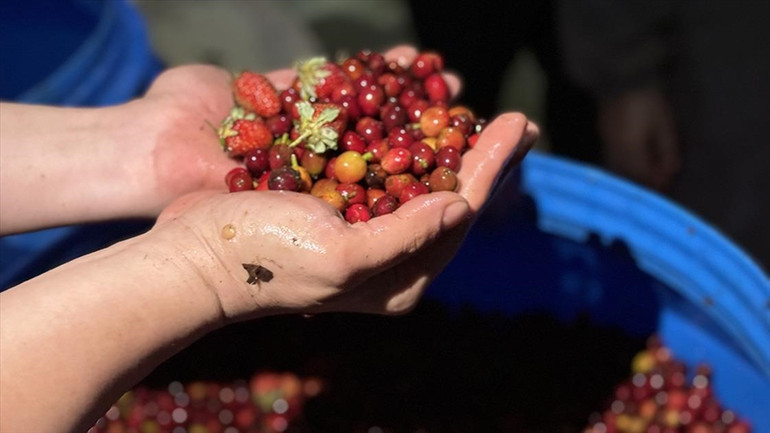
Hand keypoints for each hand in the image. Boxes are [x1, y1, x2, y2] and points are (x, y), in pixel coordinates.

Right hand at [152, 110, 536, 321]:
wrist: (193, 253)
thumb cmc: (262, 257)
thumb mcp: (341, 257)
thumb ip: (406, 237)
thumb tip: (462, 205)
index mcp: (399, 278)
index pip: (459, 212)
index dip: (492, 165)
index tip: (520, 123)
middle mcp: (388, 255)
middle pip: (447, 193)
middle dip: (479, 152)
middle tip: (514, 118)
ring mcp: (361, 227)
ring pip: (417, 176)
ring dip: (444, 140)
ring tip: (471, 108)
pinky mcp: (336, 204)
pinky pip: (381, 164)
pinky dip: (401, 136)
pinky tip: (415, 111)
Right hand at [597, 88, 680, 191]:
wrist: (621, 77)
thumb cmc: (647, 100)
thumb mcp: (664, 123)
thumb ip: (668, 149)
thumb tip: (671, 170)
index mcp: (631, 150)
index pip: (643, 176)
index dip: (657, 183)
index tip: (669, 184)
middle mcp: (615, 151)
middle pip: (628, 175)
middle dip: (644, 181)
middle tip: (659, 182)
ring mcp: (606, 142)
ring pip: (618, 167)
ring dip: (633, 174)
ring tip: (647, 172)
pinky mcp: (603, 133)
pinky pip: (612, 157)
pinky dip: (624, 164)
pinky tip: (633, 160)